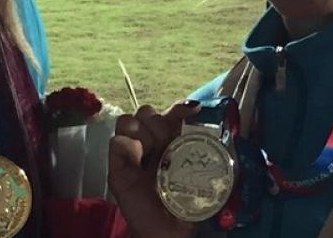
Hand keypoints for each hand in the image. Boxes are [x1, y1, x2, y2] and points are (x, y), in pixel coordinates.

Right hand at [108, 101, 201, 237]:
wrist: (172, 231)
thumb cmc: (189, 202)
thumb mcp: (208, 173)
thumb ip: (212, 148)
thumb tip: (217, 125)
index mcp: (172, 140)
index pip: (170, 111)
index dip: (179, 108)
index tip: (193, 111)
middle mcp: (151, 141)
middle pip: (147, 112)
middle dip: (159, 123)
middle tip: (168, 143)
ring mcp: (132, 153)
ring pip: (128, 120)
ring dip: (142, 131)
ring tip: (152, 152)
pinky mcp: (117, 168)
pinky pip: (115, 142)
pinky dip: (126, 145)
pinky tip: (139, 159)